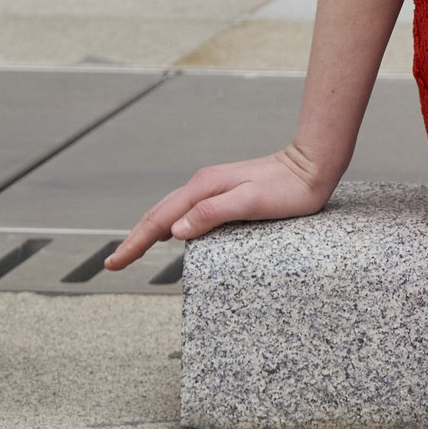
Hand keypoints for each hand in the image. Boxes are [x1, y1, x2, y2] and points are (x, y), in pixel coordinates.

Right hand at [103, 143, 339, 270]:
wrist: (313, 165)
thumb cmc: (290, 189)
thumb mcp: (252, 203)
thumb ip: (213, 214)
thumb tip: (175, 230)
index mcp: (203, 188)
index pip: (159, 220)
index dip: (135, 243)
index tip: (114, 263)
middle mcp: (203, 184)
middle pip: (159, 214)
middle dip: (135, 239)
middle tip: (114, 263)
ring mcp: (212, 186)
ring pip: (171, 211)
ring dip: (149, 231)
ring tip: (133, 251)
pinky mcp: (223, 191)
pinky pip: (187, 210)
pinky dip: (170, 223)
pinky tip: (170, 234)